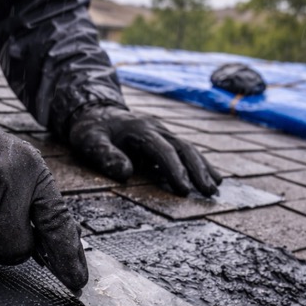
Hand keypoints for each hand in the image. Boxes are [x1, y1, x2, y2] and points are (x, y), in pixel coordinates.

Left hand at [67, 104, 221, 195]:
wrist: (96, 113)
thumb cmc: (92, 130)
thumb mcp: (90, 141)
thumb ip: (105, 155)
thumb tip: (126, 173)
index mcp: (140, 129)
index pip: (162, 151)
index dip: (174, 170)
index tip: (183, 190)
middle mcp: (156, 128)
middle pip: (183, 148)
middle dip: (197, 171)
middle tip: (208, 193)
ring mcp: (163, 133)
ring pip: (189, 149)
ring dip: (203, 168)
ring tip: (215, 188)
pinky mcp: (165, 140)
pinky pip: (186, 151)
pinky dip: (200, 164)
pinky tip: (212, 178)